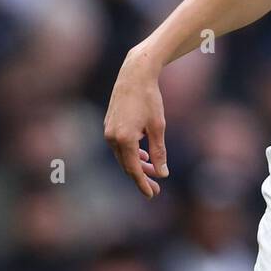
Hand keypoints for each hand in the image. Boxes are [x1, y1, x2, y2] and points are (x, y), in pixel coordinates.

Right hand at [103, 50, 168, 197]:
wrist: (134, 76)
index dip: (143, 184)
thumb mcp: (158, 127)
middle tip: (155, 189)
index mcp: (125, 139)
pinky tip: (143, 155)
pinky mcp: (109, 125)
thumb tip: (162, 173)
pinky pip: (119, 146)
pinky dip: (131, 153)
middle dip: (141, 178)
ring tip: (151, 171)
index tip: (152, 195)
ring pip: (123, 156)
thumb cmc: (149, 99)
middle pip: (127, 166)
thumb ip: (159, 152)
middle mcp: (112, 137)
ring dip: (137, 164)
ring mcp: (108, 131)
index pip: (133, 170)